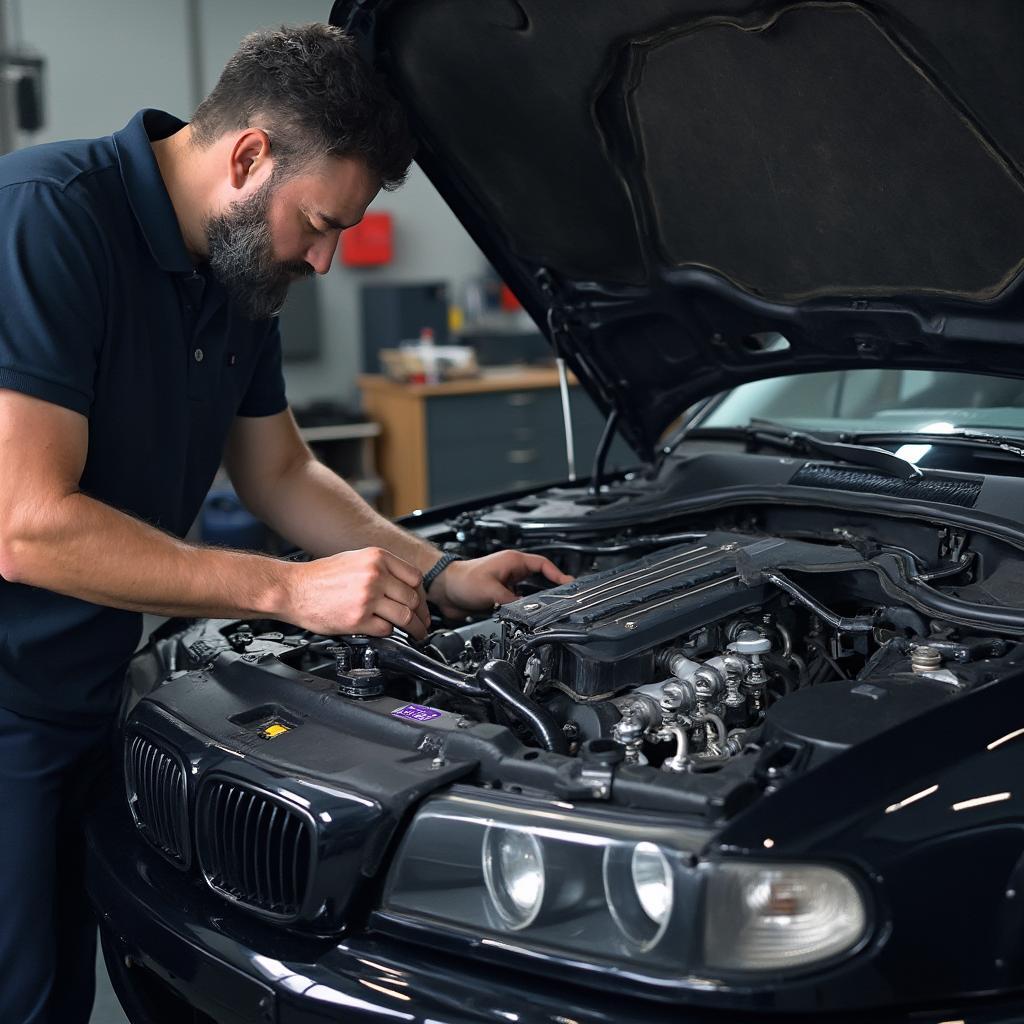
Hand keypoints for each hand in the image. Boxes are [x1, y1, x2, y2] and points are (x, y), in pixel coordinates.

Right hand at [283, 547, 429, 638]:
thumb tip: (405, 586)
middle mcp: (375, 575)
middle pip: (413, 599)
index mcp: (377, 557)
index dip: (422, 594)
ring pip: (404, 616)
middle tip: (424, 624)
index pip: (415, 577)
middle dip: (421, 615)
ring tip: (417, 634)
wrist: (292, 589)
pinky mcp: (357, 619)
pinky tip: (384, 631)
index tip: (422, 605)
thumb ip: (382, 569)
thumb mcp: (355, 560)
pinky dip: (388, 633)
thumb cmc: (320, 577)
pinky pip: (385, 630)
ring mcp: (367, 598)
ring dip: (413, 629)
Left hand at [427, 550, 572, 618]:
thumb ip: (511, 601)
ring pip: (530, 593)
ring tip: (548, 609)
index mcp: (513, 561)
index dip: (558, 574)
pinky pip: (518, 602)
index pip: (543, 565)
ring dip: (536, 601)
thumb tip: (525, 611)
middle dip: (551, 589)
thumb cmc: (462, 580)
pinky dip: (524, 608)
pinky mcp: (500, 595)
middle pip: (540, 579)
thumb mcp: (491, 591)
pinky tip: (527, 616)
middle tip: (563, 599)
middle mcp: (512, 571)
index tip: (569, 584)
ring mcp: (506, 583)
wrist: (443, 589)